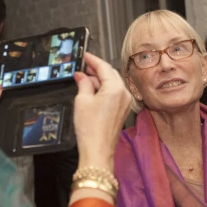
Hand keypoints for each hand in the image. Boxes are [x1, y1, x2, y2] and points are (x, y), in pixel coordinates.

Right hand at [72, 52, 130, 172]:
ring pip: (112, 83)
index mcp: (115, 89)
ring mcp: (125, 102)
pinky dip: (103, 89)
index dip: (92, 60)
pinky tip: (92, 90)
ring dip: (99, 79)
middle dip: (96, 69)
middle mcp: (124, 94)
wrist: (98, 150)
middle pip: (110, 74)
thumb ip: (83, 83)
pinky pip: (114, 93)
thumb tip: (81, 75)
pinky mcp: (122, 110)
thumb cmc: (90, 129)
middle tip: (83, 66)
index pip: (104, 67)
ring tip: (84, 78)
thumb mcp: (82, 101)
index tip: (85, 55)